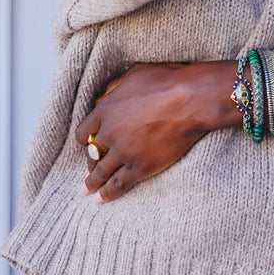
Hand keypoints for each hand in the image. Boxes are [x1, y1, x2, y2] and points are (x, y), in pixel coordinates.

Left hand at [76, 62, 229, 201]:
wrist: (190, 100)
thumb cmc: (166, 82)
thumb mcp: (134, 75)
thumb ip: (115, 88)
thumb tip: (103, 98)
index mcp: (105, 110)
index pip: (83, 131)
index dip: (84, 140)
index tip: (86, 145)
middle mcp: (109, 133)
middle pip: (92, 154)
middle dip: (89, 164)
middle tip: (88, 172)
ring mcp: (124, 152)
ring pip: (101, 172)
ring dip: (92, 183)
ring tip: (86, 191)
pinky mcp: (140, 167)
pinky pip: (118, 184)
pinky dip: (108, 194)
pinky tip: (101, 200)